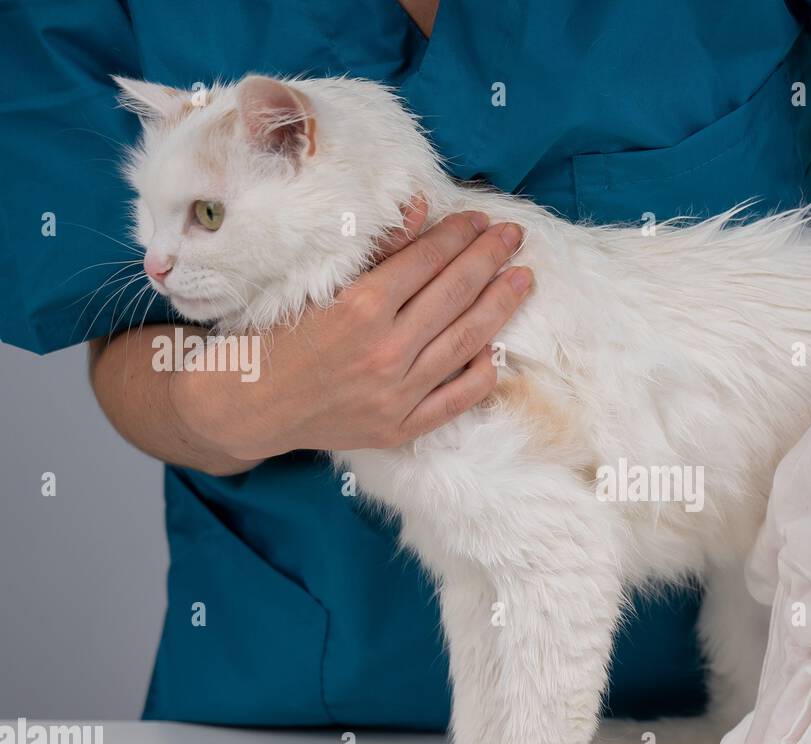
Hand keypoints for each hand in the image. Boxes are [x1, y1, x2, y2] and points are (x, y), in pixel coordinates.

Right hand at [169, 201, 532, 461]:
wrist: (248, 406)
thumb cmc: (277, 336)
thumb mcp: (316, 283)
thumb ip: (375, 249)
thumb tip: (422, 209)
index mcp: (359, 309)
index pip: (426, 262)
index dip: (457, 236)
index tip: (479, 218)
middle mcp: (384, 352)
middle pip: (454, 296)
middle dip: (489, 259)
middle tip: (513, 235)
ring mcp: (396, 395)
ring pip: (465, 343)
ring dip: (500, 306)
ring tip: (523, 279)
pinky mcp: (400, 428)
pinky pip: (456, 399)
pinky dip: (481, 372)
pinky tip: (497, 347)